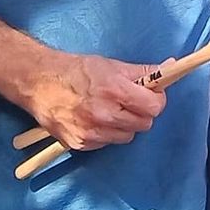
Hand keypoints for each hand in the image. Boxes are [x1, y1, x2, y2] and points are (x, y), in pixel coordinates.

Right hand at [17, 50, 166, 150]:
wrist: (40, 82)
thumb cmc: (77, 71)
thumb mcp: (112, 65)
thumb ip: (142, 71)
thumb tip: (169, 68)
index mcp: (114, 90)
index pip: (154, 107)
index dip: (157, 100)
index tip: (152, 96)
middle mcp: (103, 114)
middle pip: (144, 124)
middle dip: (142, 113)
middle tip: (131, 102)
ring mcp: (91, 132)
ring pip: (127, 136)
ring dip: (124, 125)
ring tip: (110, 110)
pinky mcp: (80, 144)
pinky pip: (107, 143)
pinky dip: (106, 134)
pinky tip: (95, 120)